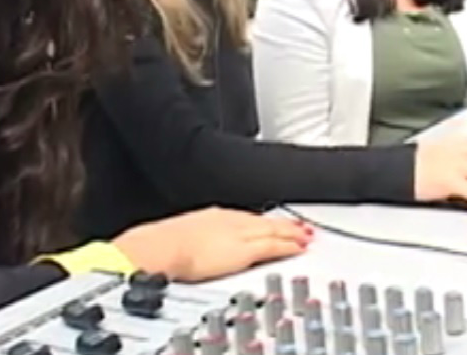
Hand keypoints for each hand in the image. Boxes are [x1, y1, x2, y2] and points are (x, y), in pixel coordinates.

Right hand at [113, 207, 311, 281]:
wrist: (160, 248)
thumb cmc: (162, 244)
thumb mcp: (182, 232)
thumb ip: (194, 236)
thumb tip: (187, 244)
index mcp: (214, 215)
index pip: (246, 217)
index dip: (263, 222)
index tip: (274, 224)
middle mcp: (230, 220)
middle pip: (264, 220)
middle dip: (284, 224)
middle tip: (301, 226)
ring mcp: (240, 233)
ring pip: (274, 230)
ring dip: (292, 233)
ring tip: (306, 236)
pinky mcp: (245, 250)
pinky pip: (273, 247)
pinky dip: (288, 246)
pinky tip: (298, 247)